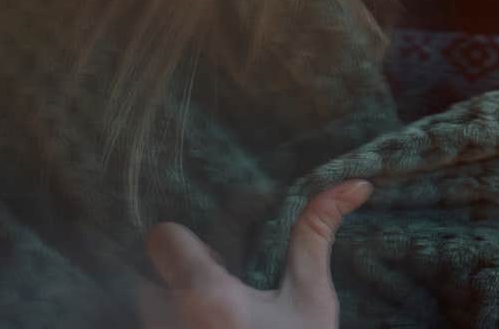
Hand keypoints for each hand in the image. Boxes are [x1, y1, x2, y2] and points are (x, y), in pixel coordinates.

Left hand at [138, 179, 371, 328]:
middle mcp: (165, 321)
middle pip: (147, 279)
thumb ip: (315, 236)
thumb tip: (354, 183)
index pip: (162, 237)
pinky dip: (173, 327)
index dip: (185, 243)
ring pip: (145, 312)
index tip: (214, 260)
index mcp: (205, 296)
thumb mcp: (312, 301)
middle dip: (178, 283)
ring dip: (173, 313)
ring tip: (218, 326)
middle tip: (222, 300)